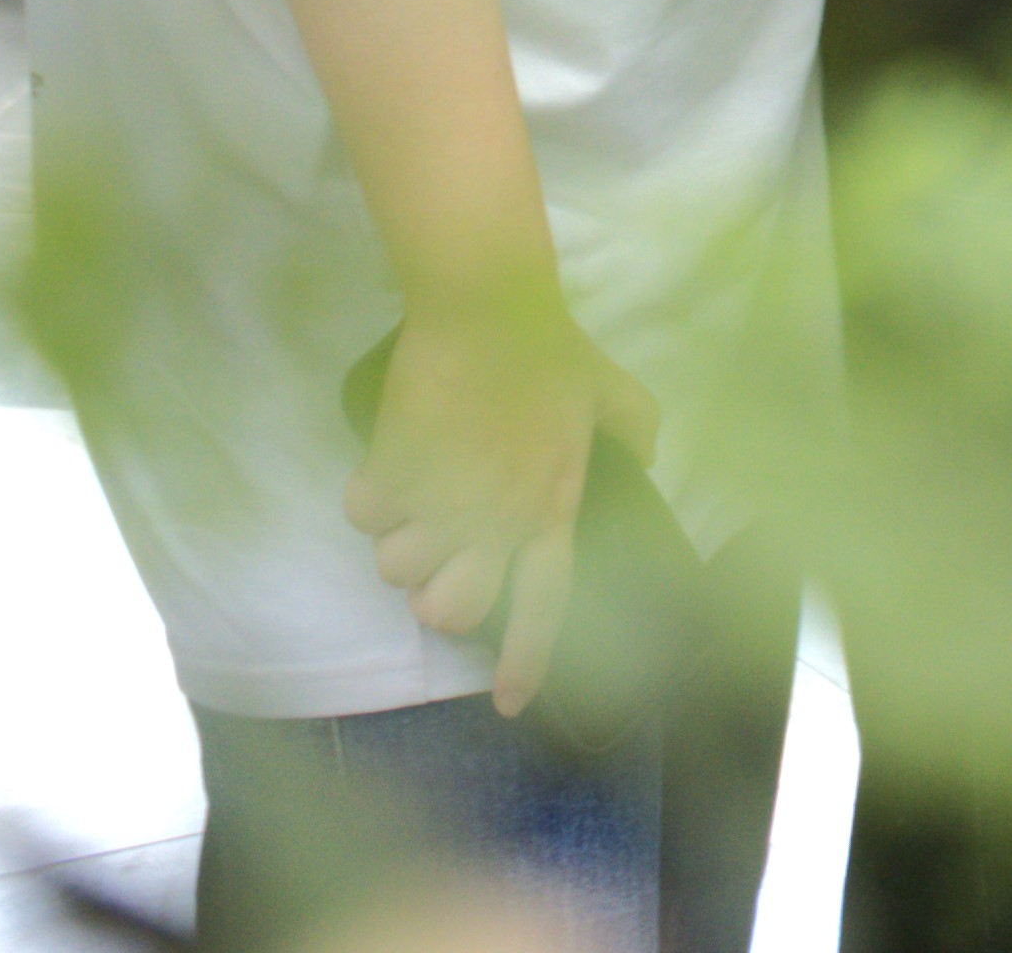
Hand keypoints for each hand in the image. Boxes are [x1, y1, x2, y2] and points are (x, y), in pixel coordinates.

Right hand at [340, 282, 650, 719]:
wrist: (487, 306)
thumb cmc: (550, 348)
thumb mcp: (609, 390)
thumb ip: (634, 425)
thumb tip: (647, 451)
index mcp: (550, 510)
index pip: (543, 607)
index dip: (525, 662)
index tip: (509, 704)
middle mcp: (495, 522)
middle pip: (448, 611)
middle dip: (435, 595)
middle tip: (438, 556)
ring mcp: (439, 501)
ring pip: (396, 569)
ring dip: (399, 541)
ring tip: (413, 500)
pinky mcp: (392, 471)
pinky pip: (363, 516)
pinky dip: (369, 496)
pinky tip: (387, 467)